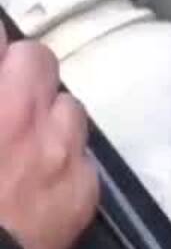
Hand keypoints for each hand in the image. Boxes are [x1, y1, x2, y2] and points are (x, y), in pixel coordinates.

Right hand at [0, 40, 97, 248]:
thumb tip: (2, 88)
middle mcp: (21, 111)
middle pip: (35, 58)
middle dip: (17, 69)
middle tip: (1, 94)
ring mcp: (59, 149)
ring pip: (68, 106)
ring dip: (46, 115)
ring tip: (20, 139)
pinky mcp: (84, 190)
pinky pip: (83, 156)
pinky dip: (62, 161)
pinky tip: (38, 180)